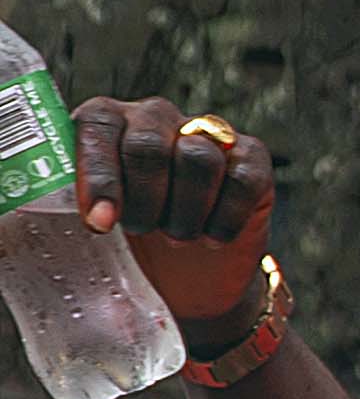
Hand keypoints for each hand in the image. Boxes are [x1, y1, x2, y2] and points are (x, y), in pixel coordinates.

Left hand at [72, 98, 273, 330]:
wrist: (187, 278)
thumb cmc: (128, 247)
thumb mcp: (89, 227)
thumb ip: (70, 207)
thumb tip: (68, 222)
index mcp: (105, 123)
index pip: (97, 124)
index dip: (98, 175)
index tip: (100, 223)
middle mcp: (154, 119)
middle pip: (149, 143)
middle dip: (145, 200)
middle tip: (140, 231)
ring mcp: (207, 134)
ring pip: (199, 159)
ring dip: (185, 212)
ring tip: (176, 237)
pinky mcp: (252, 158)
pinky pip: (242, 178)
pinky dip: (225, 219)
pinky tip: (212, 239)